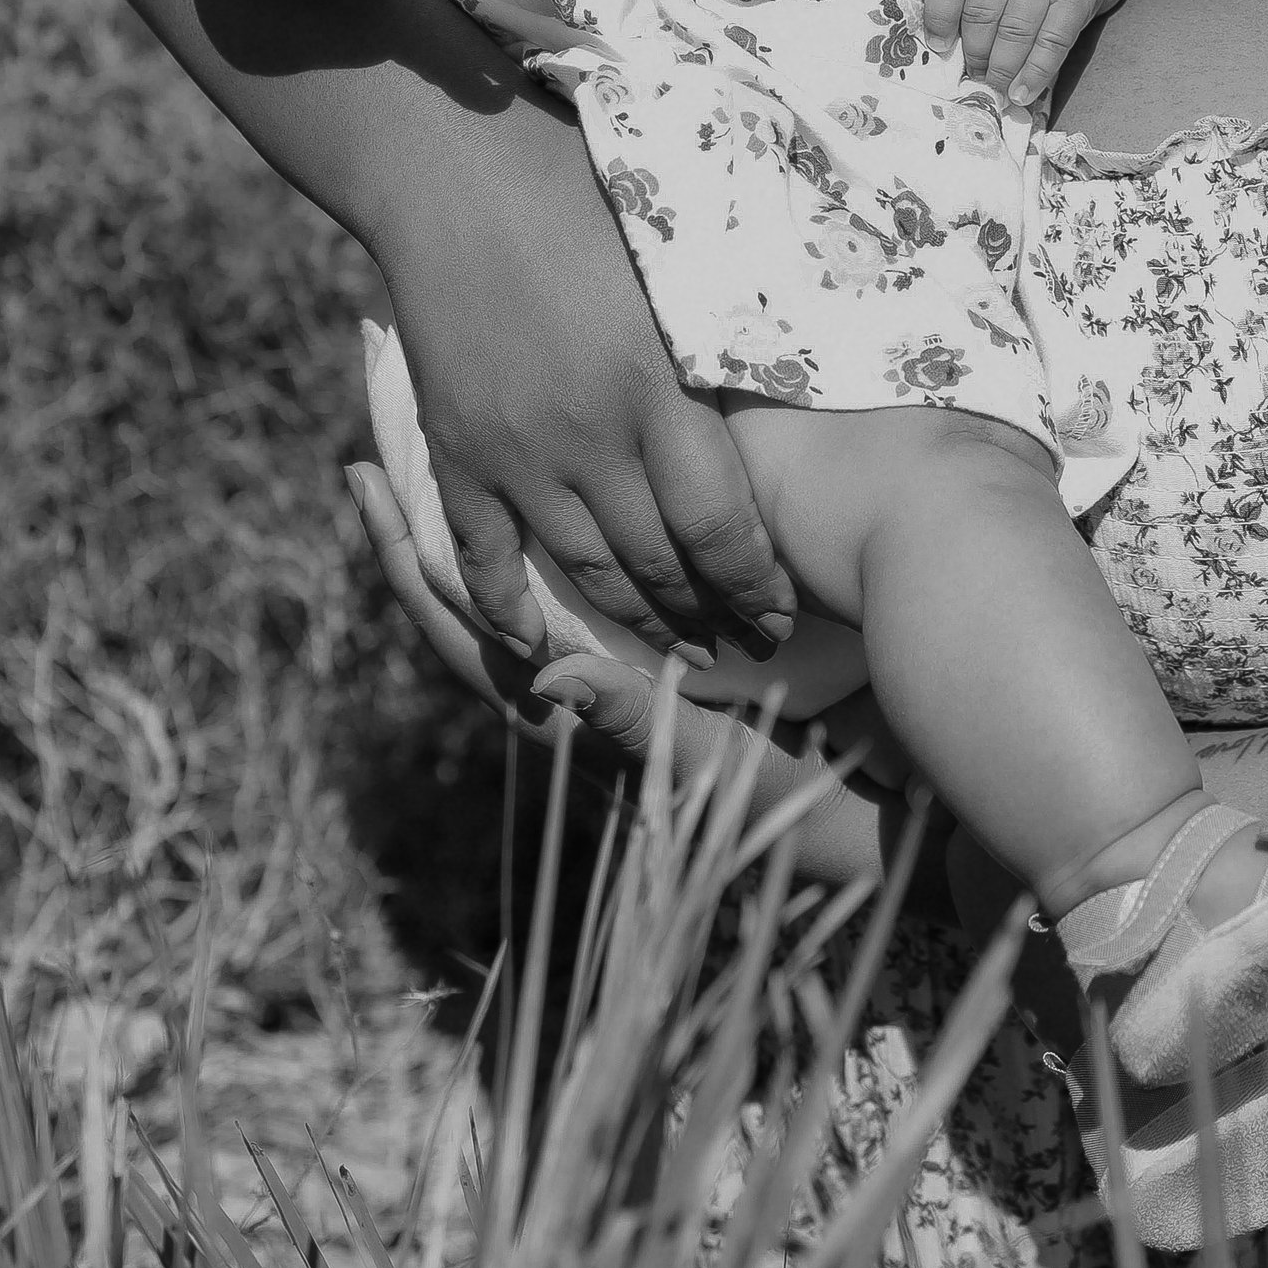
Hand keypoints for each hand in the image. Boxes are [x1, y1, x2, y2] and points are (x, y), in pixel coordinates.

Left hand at [346, 454, 906, 894]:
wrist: (900, 839)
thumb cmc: (813, 824)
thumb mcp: (722, 779)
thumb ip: (640, 729)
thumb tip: (545, 674)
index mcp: (581, 727)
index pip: (470, 633)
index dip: (412, 560)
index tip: (367, 478)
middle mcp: (588, 699)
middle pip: (480, 596)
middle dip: (425, 521)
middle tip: (381, 430)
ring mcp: (631, 678)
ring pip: (530, 581)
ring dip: (488, 508)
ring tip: (449, 428)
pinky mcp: (682, 663)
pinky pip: (601, 581)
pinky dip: (569, 523)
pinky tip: (569, 469)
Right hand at [371, 102, 798, 655]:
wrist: (456, 176)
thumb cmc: (587, 196)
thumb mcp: (682, 260)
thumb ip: (727, 337)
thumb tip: (805, 382)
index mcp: (658, 388)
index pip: (719, 525)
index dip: (756, 584)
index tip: (783, 613)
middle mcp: (589, 438)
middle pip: (660, 563)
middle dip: (710, 616)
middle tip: (746, 647)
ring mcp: (516, 453)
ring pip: (586, 569)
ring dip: (636, 622)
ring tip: (676, 653)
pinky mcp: (457, 452)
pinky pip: (484, 556)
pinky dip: (510, 608)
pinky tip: (538, 644)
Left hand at [920, 0, 1110, 106]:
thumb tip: (935, 41)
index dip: (939, 18)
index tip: (939, 45)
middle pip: (982, 12)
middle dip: (973, 53)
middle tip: (971, 73)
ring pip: (1016, 32)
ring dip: (1001, 69)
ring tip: (994, 86)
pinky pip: (1053, 42)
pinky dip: (1035, 74)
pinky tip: (1022, 92)